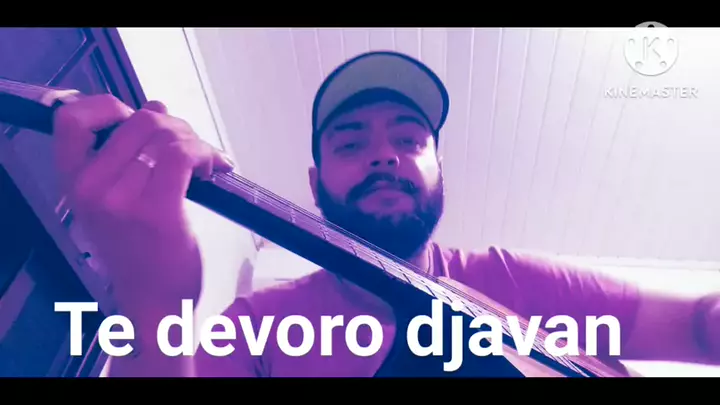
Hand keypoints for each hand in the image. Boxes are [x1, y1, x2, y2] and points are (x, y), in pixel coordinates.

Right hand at [53, 94, 233, 314]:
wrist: (152, 301)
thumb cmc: (137, 250)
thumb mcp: (112, 202)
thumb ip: (125, 156)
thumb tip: (155, 107)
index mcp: (74, 183)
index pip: (71, 119)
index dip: (108, 105)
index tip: (137, 118)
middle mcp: (91, 188)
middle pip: (139, 120)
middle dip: (176, 125)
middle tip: (192, 146)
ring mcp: (123, 200)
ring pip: (168, 136)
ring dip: (197, 142)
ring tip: (206, 162)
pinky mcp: (158, 212)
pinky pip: (184, 157)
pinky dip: (207, 154)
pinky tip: (214, 169)